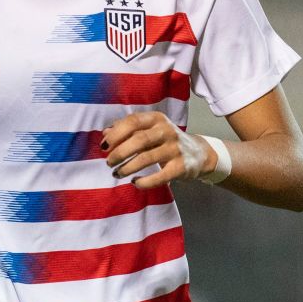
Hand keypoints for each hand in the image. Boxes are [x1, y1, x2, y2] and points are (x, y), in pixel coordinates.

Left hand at [102, 112, 216, 188]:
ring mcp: (175, 149)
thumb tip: (105, 133)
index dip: (116, 134)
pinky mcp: (180, 167)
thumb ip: (127, 130)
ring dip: (127, 168)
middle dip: (119, 153)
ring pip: (146, 158)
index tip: (104, 146)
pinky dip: (144, 182)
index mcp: (156, 118)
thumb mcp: (149, 130)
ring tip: (117, 173)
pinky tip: (135, 183)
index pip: (132, 121)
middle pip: (138, 140)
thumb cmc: (166, 140)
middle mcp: (167, 131)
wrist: (198, 153)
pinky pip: (159, 176)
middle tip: (109, 162)